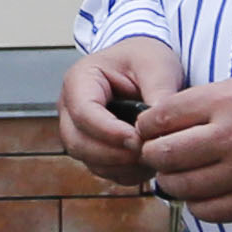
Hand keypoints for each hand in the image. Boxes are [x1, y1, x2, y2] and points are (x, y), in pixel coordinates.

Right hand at [58, 37, 188, 186]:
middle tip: (146, 154)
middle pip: (77, 142)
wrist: (144, 65)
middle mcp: (70, 108)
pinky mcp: (92, 148)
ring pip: (88, 160)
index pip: (83, 112)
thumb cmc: (145, 58)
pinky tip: (146, 164)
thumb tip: (161, 128)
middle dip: (112, 154)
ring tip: (151, 158)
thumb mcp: (157, 64)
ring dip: (120, 166)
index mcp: (80, 80)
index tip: (137, 140)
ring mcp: (78, 130)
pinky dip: (124, 172)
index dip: (108, 131)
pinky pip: (102, 169)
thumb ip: (159, 92)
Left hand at [133, 70, 231, 221]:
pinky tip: (202, 195)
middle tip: (157, 156)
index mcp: (225, 102)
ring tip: (177, 176)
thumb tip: (166, 119)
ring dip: (171, 183)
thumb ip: (207, 101)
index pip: (161, 118)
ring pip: (182, 187)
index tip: (148, 131)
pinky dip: (197, 205)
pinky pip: (210, 212)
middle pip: (164, 155)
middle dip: (152, 155)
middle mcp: (230, 138)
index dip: (146, 127)